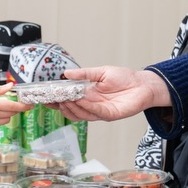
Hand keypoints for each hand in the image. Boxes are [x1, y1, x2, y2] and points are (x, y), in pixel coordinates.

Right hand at [55, 67, 169, 121]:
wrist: (143, 84)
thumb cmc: (125, 78)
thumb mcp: (101, 72)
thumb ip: (84, 74)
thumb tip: (66, 73)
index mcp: (88, 95)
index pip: (69, 100)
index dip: (56, 100)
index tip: (45, 97)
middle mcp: (92, 105)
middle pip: (72, 110)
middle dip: (60, 105)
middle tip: (52, 99)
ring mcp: (100, 111)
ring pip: (81, 114)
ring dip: (71, 107)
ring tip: (63, 99)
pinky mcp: (110, 114)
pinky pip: (95, 112)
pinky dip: (86, 106)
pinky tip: (79, 99)